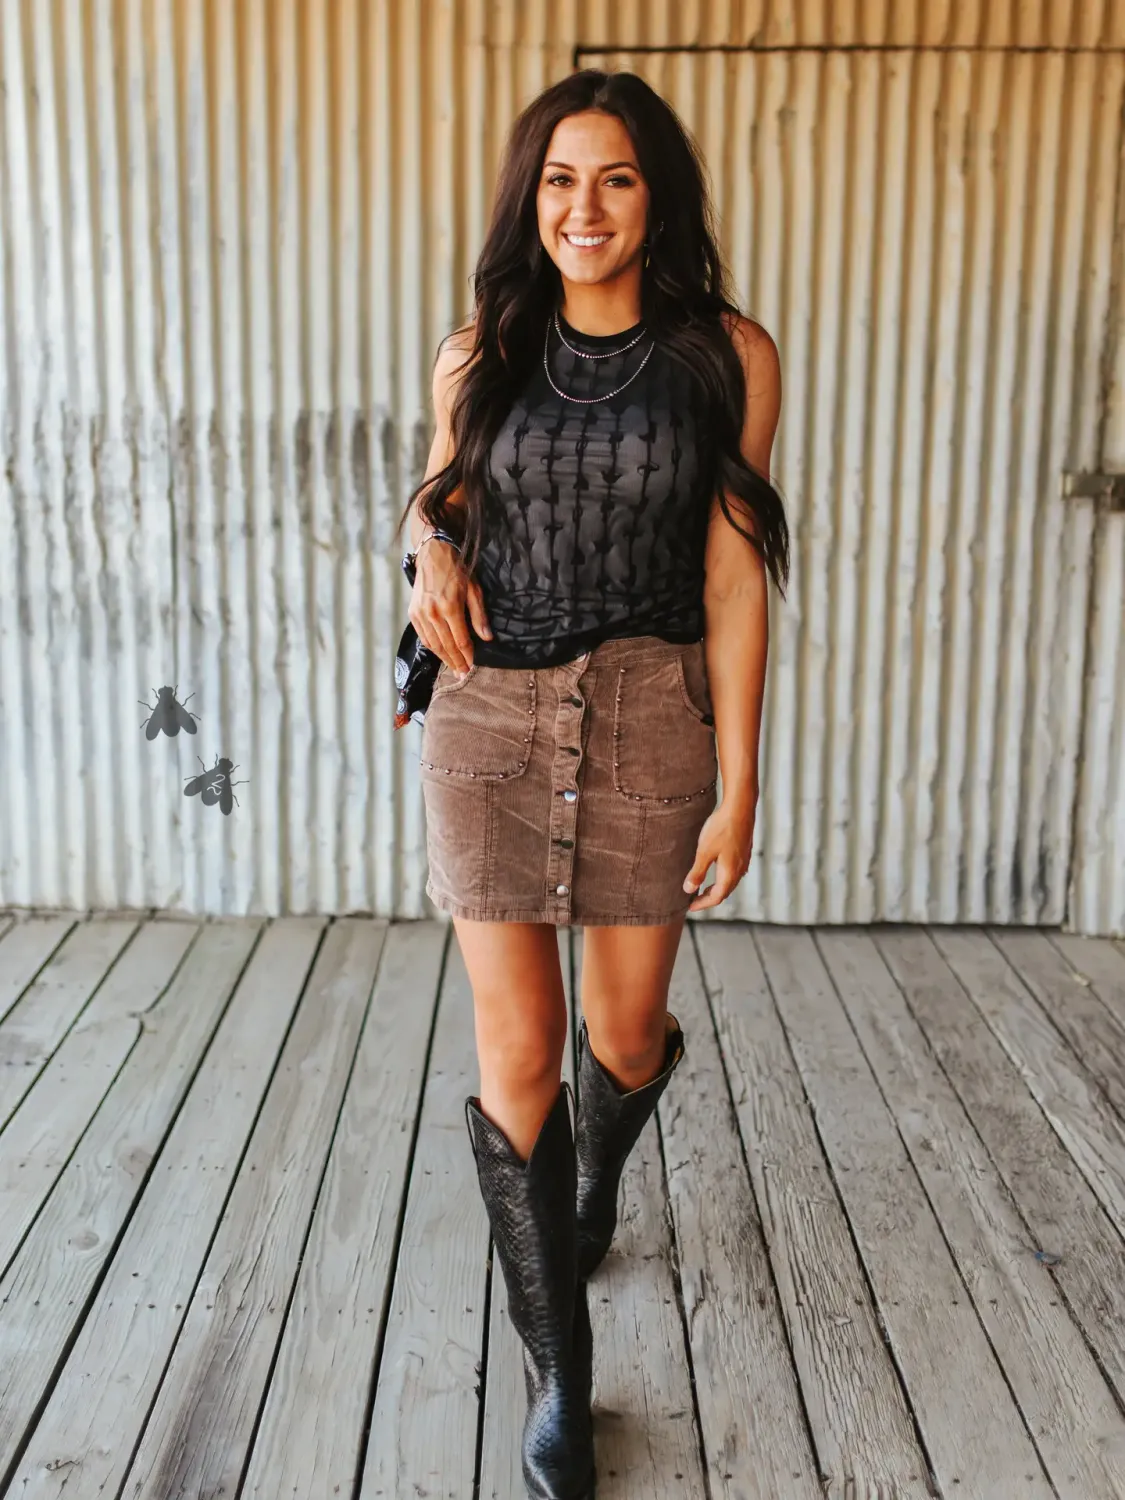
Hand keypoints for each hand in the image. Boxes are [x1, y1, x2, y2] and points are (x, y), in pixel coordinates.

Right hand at [409, 538, 491, 675]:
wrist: (433, 554)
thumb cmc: (457, 570)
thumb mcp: (474, 590)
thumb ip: (479, 615)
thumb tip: (487, 637)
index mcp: (449, 607)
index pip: (460, 640)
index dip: (467, 656)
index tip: (473, 667)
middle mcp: (432, 613)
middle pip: (446, 646)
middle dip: (456, 662)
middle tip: (463, 675)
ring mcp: (420, 614)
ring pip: (433, 644)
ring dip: (444, 658)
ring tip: (453, 668)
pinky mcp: (413, 613)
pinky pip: (423, 637)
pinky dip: (432, 648)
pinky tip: (441, 654)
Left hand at [682, 789, 757, 911]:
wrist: (740, 808)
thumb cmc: (721, 828)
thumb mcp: (704, 851)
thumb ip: (697, 872)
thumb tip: (689, 890)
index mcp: (729, 873)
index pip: (716, 897)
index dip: (702, 904)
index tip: (689, 907)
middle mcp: (740, 870)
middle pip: (724, 892)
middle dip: (709, 898)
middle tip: (694, 900)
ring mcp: (744, 860)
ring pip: (730, 882)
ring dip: (717, 888)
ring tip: (703, 888)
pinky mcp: (744, 851)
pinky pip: (734, 872)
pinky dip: (723, 878)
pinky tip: (717, 871)